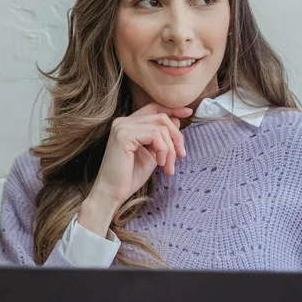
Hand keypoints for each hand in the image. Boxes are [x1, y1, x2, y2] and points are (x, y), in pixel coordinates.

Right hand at [79, 103, 193, 233]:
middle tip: (181, 155)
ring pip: (161, 127)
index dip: (172, 109)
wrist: (112, 193)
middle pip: (161, 117)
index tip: (188, 113)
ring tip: (168, 166)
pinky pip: (155, 135)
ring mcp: (122, 127)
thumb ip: (161, 138)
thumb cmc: (129, 177)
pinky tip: (159, 164)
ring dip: (170, 149)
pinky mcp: (124, 136)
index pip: (153, 108)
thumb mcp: (151, 154)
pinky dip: (163, 150)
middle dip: (176, 136)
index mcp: (128, 124)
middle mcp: (123, 122)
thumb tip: (176, 120)